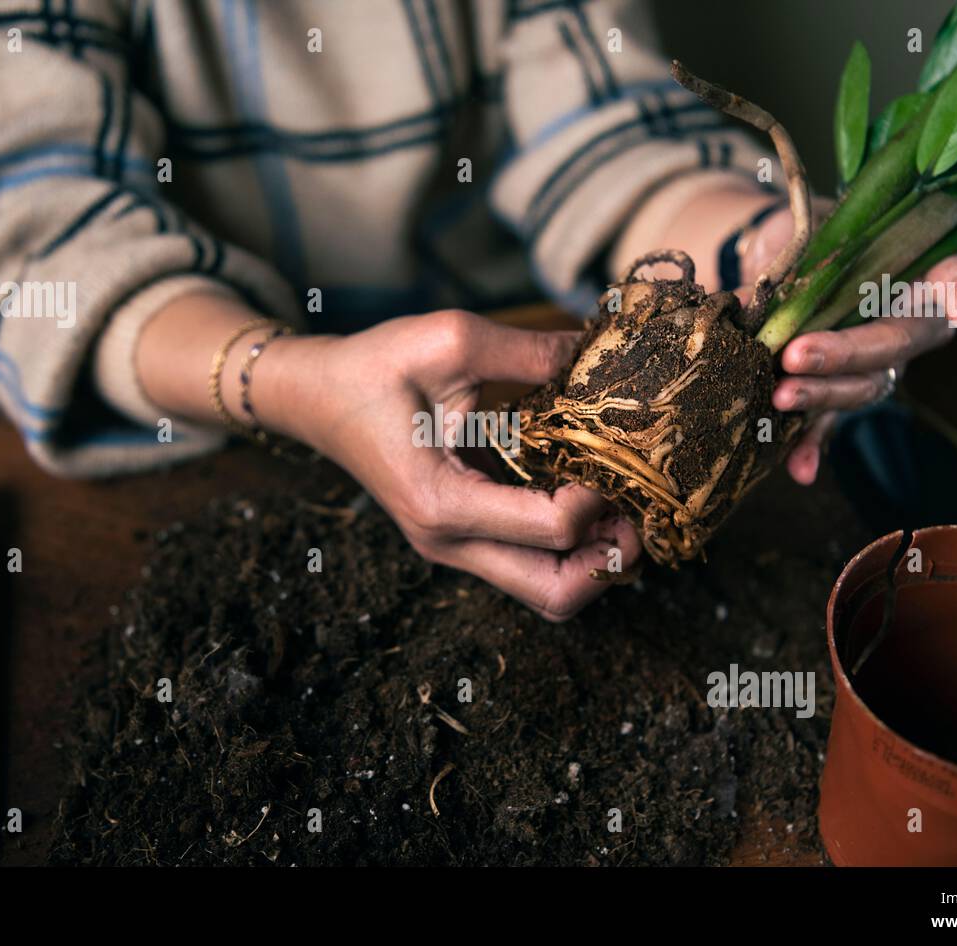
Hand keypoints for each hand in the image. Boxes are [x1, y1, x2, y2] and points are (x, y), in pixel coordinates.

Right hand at [255, 310, 642, 620]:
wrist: (314, 397)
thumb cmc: (371, 368)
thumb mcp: (448, 339)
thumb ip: (528, 350)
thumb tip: (599, 351)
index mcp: (442, 503)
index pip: (552, 529)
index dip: (600, 496)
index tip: (612, 449)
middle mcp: (449, 542)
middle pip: (555, 595)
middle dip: (611, 561)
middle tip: (642, 511)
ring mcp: (453, 548)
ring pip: (545, 593)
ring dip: (594, 561)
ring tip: (622, 507)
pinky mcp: (461, 538)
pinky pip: (529, 566)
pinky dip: (570, 548)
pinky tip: (590, 499)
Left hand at [743, 204, 956, 484]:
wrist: (783, 262)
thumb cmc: (812, 239)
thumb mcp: (810, 235)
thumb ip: (799, 263)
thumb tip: (750, 301)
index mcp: (919, 274)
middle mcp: (909, 323)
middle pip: (895, 343)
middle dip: (848, 353)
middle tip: (798, 354)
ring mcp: (880, 363)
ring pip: (865, 385)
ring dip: (824, 396)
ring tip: (781, 396)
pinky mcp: (841, 390)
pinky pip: (832, 422)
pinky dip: (812, 445)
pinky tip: (800, 470)